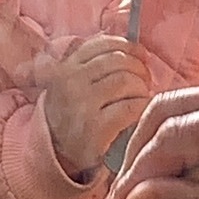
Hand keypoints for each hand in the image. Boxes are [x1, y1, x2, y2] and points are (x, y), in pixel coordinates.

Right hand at [41, 35, 153, 179]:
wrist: (54, 156)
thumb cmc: (70, 117)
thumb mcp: (71, 84)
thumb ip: (92, 63)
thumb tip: (131, 42)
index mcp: (65, 68)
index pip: (103, 44)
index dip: (128, 46)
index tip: (140, 55)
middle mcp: (70, 82)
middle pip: (119, 60)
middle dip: (139, 68)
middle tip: (145, 81)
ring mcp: (81, 105)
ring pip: (126, 80)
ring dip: (141, 88)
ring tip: (141, 97)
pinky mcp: (95, 128)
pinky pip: (130, 106)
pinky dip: (142, 106)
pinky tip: (141, 111)